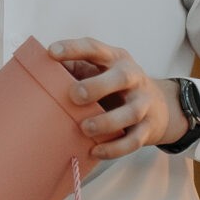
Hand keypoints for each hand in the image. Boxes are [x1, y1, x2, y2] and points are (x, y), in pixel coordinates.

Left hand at [45, 37, 184, 160]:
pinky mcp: (147, 128)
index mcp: (115, 59)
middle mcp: (133, 77)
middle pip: (121, 77)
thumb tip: (38, 73)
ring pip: (130, 113)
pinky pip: (133, 141)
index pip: (95, 48)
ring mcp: (143, 103)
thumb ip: (74, 71)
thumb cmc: (114, 87)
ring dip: (106, 122)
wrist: (160, 107)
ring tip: (84, 128)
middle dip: (97, 86)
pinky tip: (95, 151)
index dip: (73, 48)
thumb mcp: (99, 71)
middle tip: (74, 95)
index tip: (51, 52)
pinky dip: (114, 148)